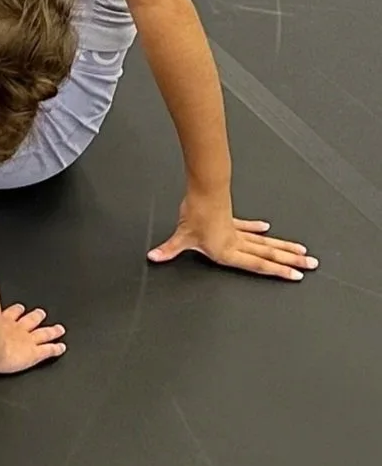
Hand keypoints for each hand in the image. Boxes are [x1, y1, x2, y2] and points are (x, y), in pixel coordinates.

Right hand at [0, 303, 66, 373]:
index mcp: (2, 322)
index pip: (11, 314)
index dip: (17, 311)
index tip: (20, 308)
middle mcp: (17, 329)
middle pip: (31, 320)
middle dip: (37, 317)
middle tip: (41, 313)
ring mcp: (27, 340)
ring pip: (44, 333)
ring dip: (52, 331)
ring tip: (58, 329)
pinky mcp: (34, 353)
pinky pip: (49, 350)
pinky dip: (57, 348)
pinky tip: (62, 348)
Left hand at [148, 198, 316, 280]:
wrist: (204, 190)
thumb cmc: (196, 213)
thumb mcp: (181, 236)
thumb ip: (169, 249)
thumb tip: (155, 256)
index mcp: (228, 251)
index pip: (258, 265)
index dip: (277, 271)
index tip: (295, 275)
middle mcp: (236, 242)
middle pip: (269, 254)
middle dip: (290, 261)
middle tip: (310, 265)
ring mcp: (236, 231)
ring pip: (266, 242)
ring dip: (284, 247)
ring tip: (301, 251)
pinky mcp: (231, 219)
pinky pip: (248, 228)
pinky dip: (257, 229)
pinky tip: (267, 229)